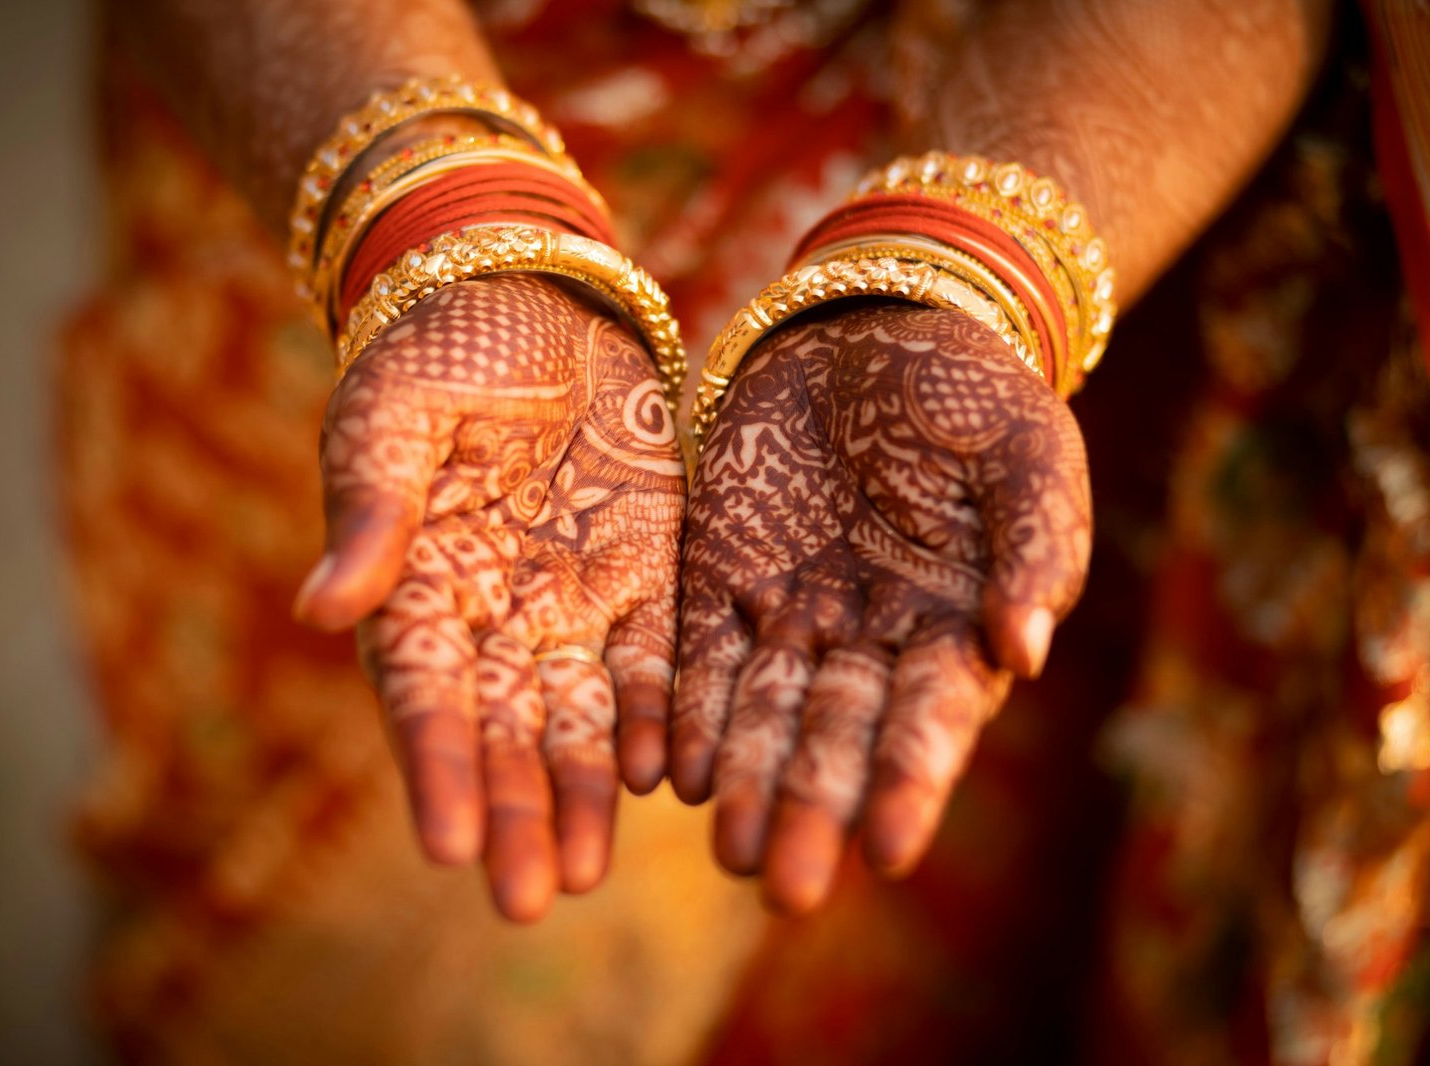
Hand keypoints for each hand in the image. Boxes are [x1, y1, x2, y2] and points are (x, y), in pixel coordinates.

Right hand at [294, 275, 683, 920]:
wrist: (528, 295)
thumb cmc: (434, 353)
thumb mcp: (389, 418)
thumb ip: (371, 515)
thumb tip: (318, 611)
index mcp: (416, 588)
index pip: (423, 697)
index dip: (437, 768)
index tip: (448, 846)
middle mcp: (493, 615)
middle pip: (504, 731)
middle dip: (515, 813)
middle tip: (527, 900)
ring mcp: (572, 599)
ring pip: (579, 715)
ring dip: (584, 792)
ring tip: (589, 871)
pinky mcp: (644, 572)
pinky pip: (653, 658)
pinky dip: (655, 713)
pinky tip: (660, 774)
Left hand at [672, 302, 1090, 912]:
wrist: (874, 327)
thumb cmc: (972, 395)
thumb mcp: (1027, 452)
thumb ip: (1033, 545)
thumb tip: (1019, 652)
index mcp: (951, 626)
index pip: (928, 722)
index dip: (909, 785)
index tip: (888, 851)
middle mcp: (867, 641)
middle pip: (836, 738)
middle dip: (813, 810)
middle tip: (786, 887)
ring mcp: (789, 613)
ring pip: (763, 714)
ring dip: (748, 781)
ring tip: (730, 848)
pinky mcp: (719, 577)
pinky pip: (701, 656)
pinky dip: (689, 713)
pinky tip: (676, 770)